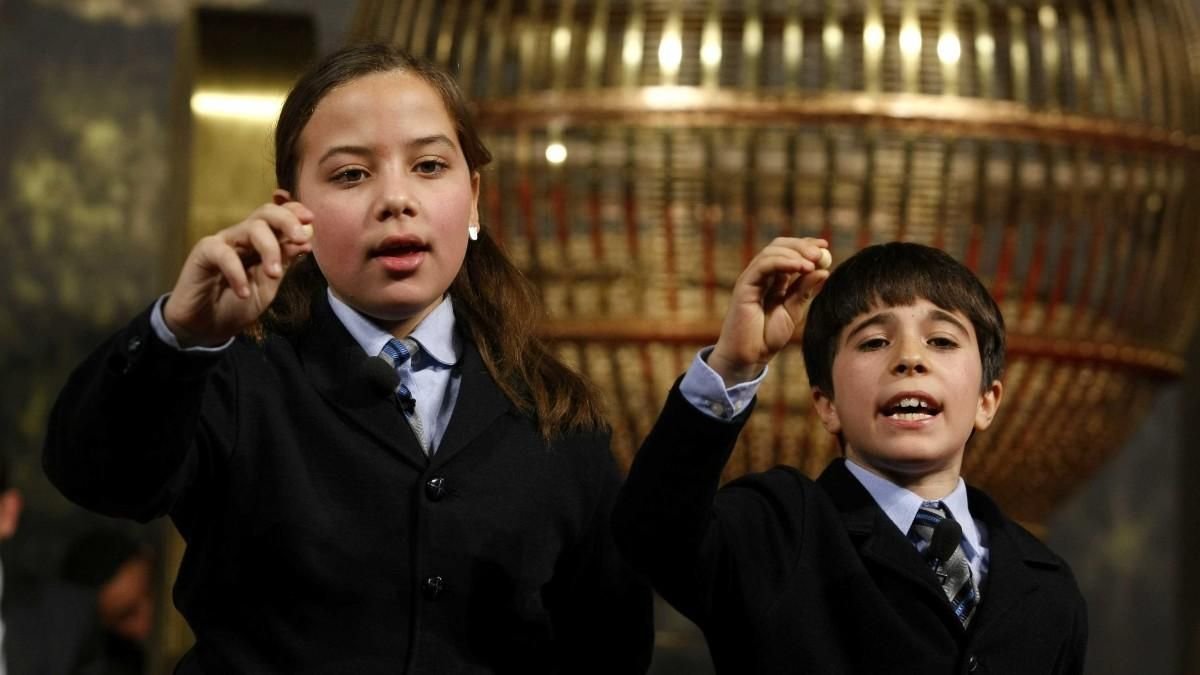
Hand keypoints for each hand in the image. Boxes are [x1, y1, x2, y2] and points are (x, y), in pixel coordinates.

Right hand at [163, 200, 312, 346]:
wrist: (206, 327)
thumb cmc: (237, 304)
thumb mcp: (268, 285)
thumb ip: (284, 263)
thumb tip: (305, 242)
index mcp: (261, 242)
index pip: (278, 216)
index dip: (294, 212)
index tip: (311, 220)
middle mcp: (242, 237)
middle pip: (265, 213)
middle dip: (287, 221)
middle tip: (301, 238)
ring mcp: (223, 242)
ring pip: (250, 228)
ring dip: (269, 249)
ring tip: (274, 276)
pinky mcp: (203, 253)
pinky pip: (224, 253)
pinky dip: (237, 273)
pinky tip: (244, 293)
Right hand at [707, 237, 830, 385]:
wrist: (749, 356)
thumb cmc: (767, 337)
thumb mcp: (793, 311)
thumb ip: (805, 291)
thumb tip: (824, 271)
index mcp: (775, 280)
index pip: (789, 253)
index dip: (806, 246)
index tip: (826, 247)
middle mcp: (762, 275)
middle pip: (780, 246)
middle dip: (802, 246)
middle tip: (821, 253)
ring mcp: (752, 279)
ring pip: (772, 251)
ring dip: (795, 253)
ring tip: (813, 263)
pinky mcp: (744, 285)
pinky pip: (763, 265)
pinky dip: (783, 261)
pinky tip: (800, 267)